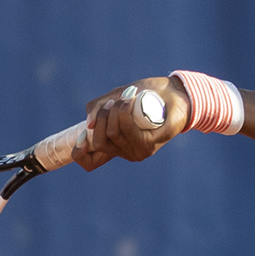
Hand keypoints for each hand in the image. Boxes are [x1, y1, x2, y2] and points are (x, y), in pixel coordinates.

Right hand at [72, 75, 191, 170]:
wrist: (175, 92)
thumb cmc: (145, 95)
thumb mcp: (115, 98)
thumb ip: (97, 108)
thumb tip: (88, 125)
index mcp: (114, 146)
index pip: (90, 163)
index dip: (79, 154)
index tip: (80, 136)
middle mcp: (125, 152)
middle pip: (99, 142)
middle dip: (101, 118)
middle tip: (112, 102)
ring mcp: (138, 150)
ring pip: (113, 134)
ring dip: (114, 111)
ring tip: (127, 98)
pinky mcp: (151, 144)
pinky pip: (129, 132)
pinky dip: (125, 114)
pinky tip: (129, 102)